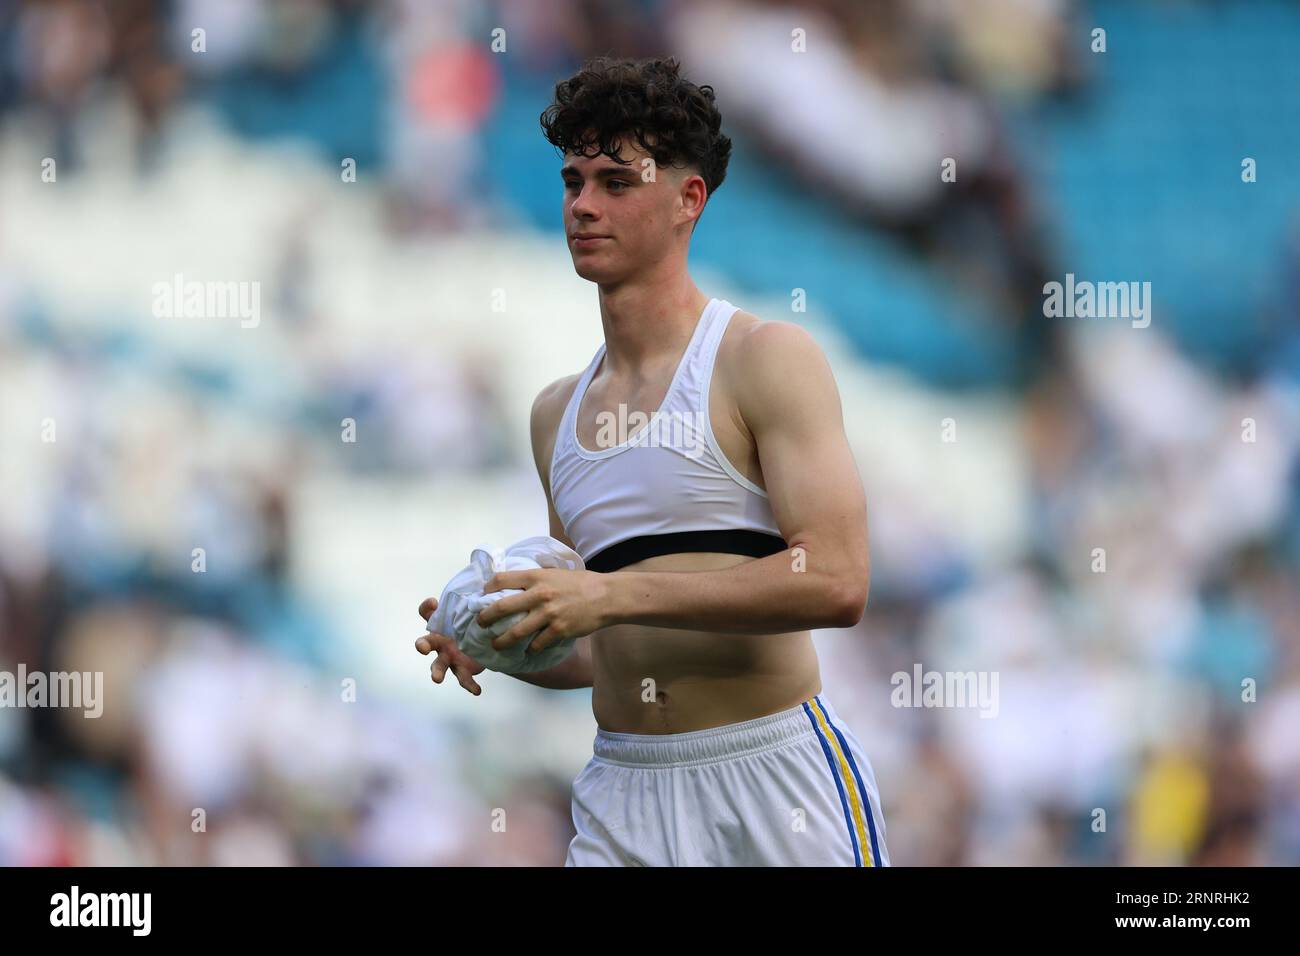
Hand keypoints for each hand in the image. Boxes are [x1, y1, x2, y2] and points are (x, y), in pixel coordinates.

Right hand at [414, 596, 485, 694]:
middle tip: (421, 646)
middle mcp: (440, 641)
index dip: (427, 608)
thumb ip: (472, 595)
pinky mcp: (462, 669)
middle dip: (422, 644)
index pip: (426, 614)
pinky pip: (463, 679)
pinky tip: (477, 690)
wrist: (484, 640)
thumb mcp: (471, 609)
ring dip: (435, 672)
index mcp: (440, 624)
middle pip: (425, 642)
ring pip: (438, 665)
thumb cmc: (472, 622)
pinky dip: (469, 685)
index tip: (432, 602)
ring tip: (436, 679)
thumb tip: (485, 568)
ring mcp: (449, 657)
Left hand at [476, 568, 610, 655]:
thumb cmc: (581, 583)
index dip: (487, 588)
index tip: (482, 596)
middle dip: (485, 618)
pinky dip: (530, 649)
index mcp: (537, 577)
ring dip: (502, 641)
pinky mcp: (559, 630)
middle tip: (480, 624)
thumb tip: (515, 584)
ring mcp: (548, 614)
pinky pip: (537, 644)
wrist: (606, 596)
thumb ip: (536, 578)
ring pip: (516, 632)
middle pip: (502, 607)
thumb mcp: (555, 572)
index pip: (502, 579)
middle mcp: (539, 594)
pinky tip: (528, 650)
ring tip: (496, 645)